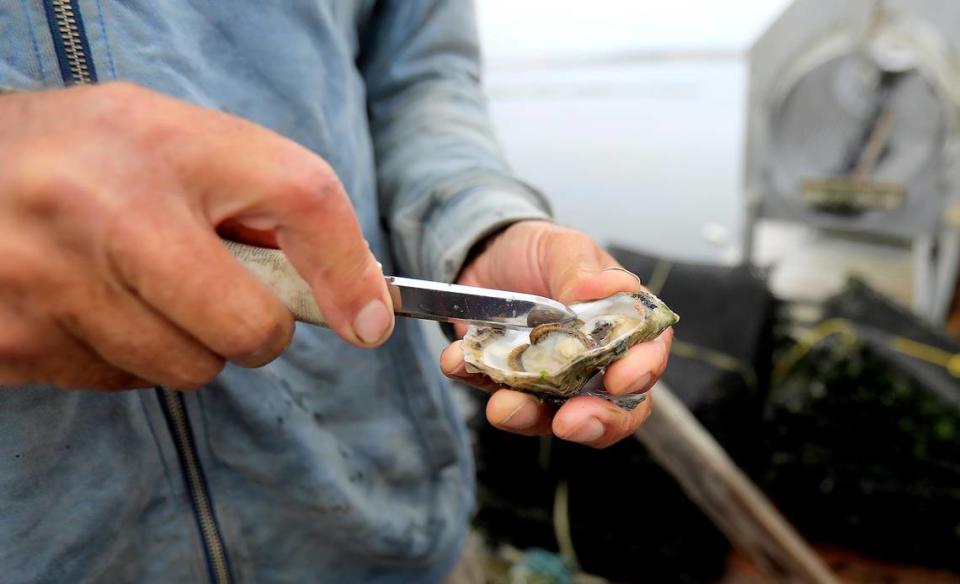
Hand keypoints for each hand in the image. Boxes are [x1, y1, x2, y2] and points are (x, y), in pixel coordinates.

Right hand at [0, 82, 392, 390]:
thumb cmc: (85, 155)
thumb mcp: (173, 138)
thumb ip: (260, 197)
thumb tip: (348, 288)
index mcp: (159, 141)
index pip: (302, 197)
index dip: (350, 269)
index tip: (369, 320)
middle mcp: (101, 210)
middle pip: (247, 328)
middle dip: (255, 328)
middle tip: (227, 296)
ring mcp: (48, 283)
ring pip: (188, 369)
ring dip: (188, 343)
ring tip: (143, 286)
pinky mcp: (14, 343)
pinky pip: (122, 382)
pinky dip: (128, 356)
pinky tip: (96, 304)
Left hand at [440, 221, 672, 447]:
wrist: (483, 255)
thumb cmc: (537, 250)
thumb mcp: (561, 247)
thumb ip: (582, 271)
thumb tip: (609, 287)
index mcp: (623, 327)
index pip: (647, 357)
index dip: (641, 372)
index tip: (620, 379)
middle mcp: (594, 364)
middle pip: (613, 409)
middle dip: (595, 421)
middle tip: (568, 423)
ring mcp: (552, 382)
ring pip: (552, 417)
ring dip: (528, 416)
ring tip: (502, 406)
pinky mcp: (509, 386)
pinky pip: (496, 396)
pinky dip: (477, 383)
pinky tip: (457, 362)